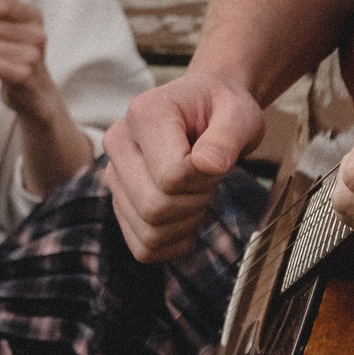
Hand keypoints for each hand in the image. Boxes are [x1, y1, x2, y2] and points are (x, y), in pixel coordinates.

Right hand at [102, 70, 263, 262]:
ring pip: (147, 231)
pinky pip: (142, 246)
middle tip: (208, 180)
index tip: (215, 161)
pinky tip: (187, 219)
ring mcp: (114, 174)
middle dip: (194, 203)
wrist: (208, 108)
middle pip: (154, 207)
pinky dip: (171, 243)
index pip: (170, 176)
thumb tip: (208, 165)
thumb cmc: (223, 110)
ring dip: (184, 224)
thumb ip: (227, 137)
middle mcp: (119, 142)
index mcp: (144, 114)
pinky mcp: (119, 200)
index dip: (203, 180)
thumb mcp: (239, 115)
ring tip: (196, 193)